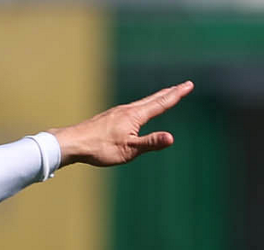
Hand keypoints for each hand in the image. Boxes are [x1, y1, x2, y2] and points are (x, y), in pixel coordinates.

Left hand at [51, 81, 192, 166]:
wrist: (74, 143)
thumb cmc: (100, 149)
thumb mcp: (128, 150)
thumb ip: (150, 143)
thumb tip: (171, 138)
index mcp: (136, 116)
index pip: (161, 103)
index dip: (176, 95)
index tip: (189, 85)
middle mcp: (128, 110)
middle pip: (153, 99)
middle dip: (169, 93)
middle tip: (182, 85)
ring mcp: (117, 112)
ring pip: (141, 103)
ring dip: (155, 98)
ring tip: (163, 95)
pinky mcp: (108, 118)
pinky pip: (130, 109)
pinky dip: (141, 105)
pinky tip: (135, 111)